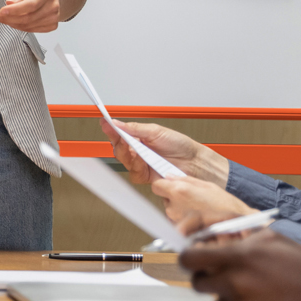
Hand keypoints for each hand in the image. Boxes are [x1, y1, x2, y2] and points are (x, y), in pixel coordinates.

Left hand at [0, 0, 65, 31]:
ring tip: (3, 16)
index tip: (1, 11)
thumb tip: (9, 3)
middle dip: (8, 18)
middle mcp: (53, 7)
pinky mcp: (52, 25)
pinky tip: (14, 19)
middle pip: (27, 18)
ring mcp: (53, 18)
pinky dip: (20, 26)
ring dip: (12, 23)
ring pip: (27, 26)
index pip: (30, 5)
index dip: (15, 10)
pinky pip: (31, 30)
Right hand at [101, 118, 228, 185]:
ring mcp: (143, 165)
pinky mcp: (147, 177)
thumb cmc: (181, 146)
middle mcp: (140, 152)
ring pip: (125, 162)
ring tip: (137, 149)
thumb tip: (118, 123)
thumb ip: (135, 128)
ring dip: (129, 155)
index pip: (121, 134)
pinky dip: (137, 167)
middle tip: (120, 137)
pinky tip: (143, 161)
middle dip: (118, 142)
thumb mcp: (156, 131)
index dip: (112, 130)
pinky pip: (135, 174)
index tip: (105, 123)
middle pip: (119, 149)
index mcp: (141, 139)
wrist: (195, 161)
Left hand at [152, 177, 255, 233]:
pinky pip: (176, 221)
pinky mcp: (180, 231)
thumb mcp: (207, 185)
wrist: (235, 226)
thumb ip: (185, 179)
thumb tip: (170, 176)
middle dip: (174, 197)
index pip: (156, 185)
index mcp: (180, 191)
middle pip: (164, 198)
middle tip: (191, 198)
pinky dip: (184, 219)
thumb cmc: (225, 206)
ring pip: (170, 210)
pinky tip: (197, 217)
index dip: (164, 185)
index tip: (169, 185)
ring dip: (179, 208)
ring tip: (197, 208)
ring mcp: (176, 220)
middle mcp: (174, 206)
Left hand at [179, 231, 300, 300]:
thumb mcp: (279, 241)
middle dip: (209, 281)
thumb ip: (244, 240)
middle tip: (228, 282)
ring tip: (258, 300)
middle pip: (198, 284)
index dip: (188, 260)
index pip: (191, 259)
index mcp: (241, 256)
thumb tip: (216, 241)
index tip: (191, 263)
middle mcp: (237, 283)